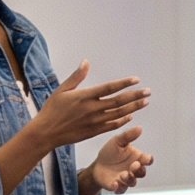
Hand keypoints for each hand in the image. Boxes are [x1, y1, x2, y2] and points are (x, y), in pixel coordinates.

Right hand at [33, 60, 149, 148]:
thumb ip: (76, 76)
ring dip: (133, 107)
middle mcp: (92, 109)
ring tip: (145, 102)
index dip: (124, 83)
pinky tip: (131, 116)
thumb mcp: (62, 90)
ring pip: (119, 114)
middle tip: (148, 91)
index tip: (136, 80)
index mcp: (84, 96)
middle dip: (135, 96)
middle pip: (119, 101)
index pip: (109, 88)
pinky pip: (112, 125)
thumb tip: (86, 62)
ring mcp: (94, 122)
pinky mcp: (94, 132)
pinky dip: (123, 120)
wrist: (46, 133)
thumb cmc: (52, 109)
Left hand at [83, 126, 152, 194]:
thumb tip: (139, 127)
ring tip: (123, 175)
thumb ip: (128, 135)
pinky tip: (114, 183)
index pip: (148, 160)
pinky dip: (119, 188)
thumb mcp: (117, 141)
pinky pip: (121, 190)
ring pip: (133, 182)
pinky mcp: (117, 186)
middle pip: (142, 172)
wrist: (98, 164)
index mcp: (137, 158)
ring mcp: (126, 179)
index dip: (148, 160)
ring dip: (129, 179)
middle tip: (133, 165)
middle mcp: (134, 170)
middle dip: (139, 170)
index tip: (145, 159)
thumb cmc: (111, 151)